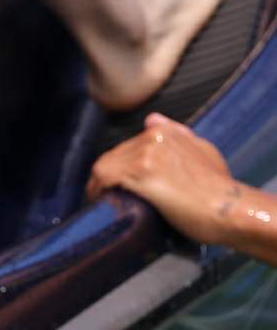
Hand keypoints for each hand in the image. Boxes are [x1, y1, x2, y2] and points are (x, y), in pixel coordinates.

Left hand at [87, 114, 241, 239]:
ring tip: (105, 204)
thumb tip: (152, 119)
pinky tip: (102, 205)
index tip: (119, 185)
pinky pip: (104, 179)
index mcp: (165, 132)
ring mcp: (146, 154)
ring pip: (104, 167)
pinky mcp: (141, 173)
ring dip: (100, 187)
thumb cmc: (220, 189)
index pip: (126, 148)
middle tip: (109, 198)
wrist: (232, 210)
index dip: (120, 168)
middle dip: (109, 178)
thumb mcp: (205, 152)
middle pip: (113, 157)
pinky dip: (97, 191)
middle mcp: (153, 137)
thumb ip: (180, 136)